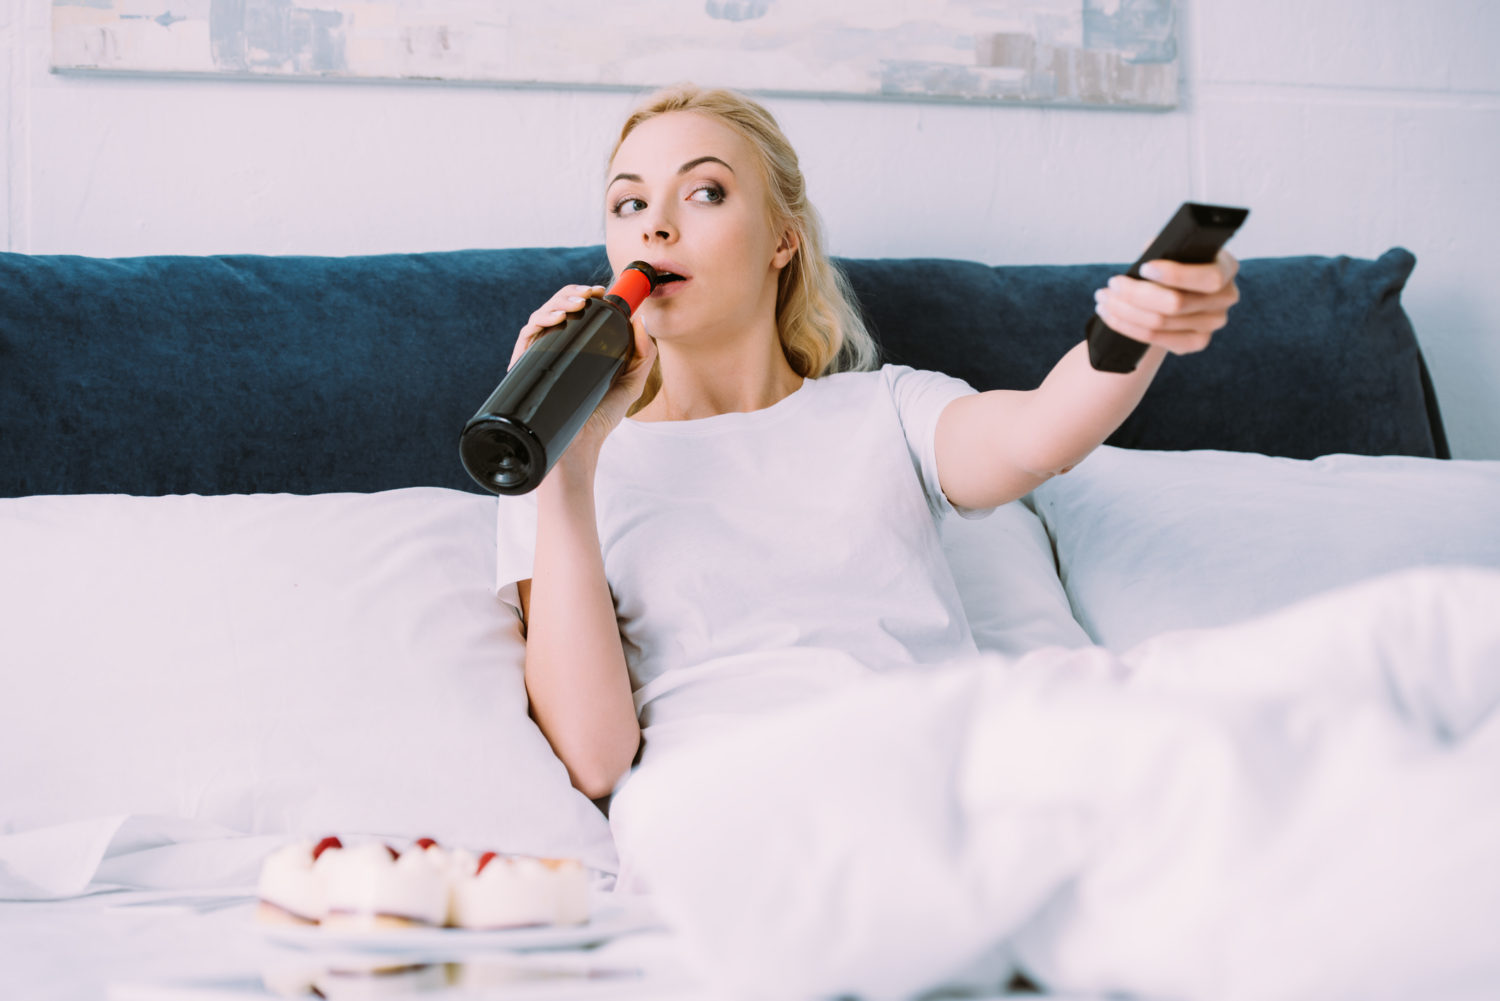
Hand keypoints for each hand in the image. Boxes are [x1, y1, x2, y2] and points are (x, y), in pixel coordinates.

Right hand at [512, 285, 657, 452]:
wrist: (579, 444)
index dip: (584, 295)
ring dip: (558, 301)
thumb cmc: (601, 417)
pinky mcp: (526, 366)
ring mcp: (541, 356)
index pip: (575, 312)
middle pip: (557, 308)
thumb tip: (640, 321)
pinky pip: (528, 334)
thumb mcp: (631, 383)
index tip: (601, 292)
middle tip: (591, 294)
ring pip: (542, 315)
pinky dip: (542, 319)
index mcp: (577, 348)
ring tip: (578, 303)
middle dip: (573, 293)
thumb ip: (643, 355)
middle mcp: (556, 349)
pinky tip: (558, 317)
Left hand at [1092, 250, 1240, 354]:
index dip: (1174, 274)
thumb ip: (1167, 247)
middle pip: (1176, 304)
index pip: (1207, 278)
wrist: (1174, 291)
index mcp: (1226, 267)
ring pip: (1160, 322)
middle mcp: (1226, 297)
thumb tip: (1150, 253)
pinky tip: (1109, 314)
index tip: (1143, 268)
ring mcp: (1212, 324)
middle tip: (1112, 284)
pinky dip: (1127, 326)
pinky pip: (1155, 338)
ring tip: (1103, 298)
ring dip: (1123, 310)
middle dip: (1136, 293)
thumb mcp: (1173, 249)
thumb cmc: (1172, 263)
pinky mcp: (1196, 342)